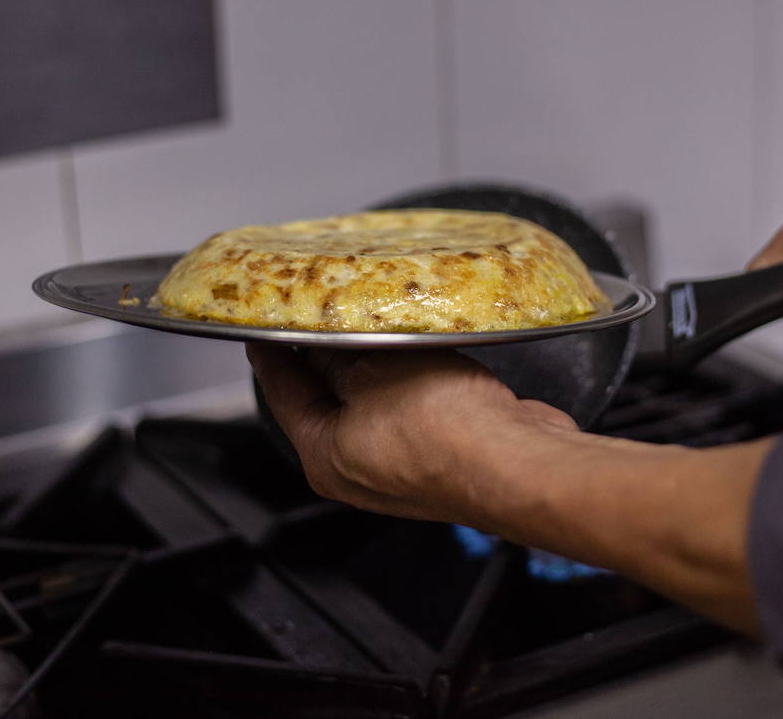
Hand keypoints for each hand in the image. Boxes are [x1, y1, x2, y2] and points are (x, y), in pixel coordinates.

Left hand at [247, 344, 770, 634]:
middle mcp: (359, 471)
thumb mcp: (374, 365)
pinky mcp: (446, 456)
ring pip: (376, 400)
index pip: (282, 393)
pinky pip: (416, 406)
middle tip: (321, 310)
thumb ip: (341, 351)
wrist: (520, 464)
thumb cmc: (445, 429)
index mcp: (325, 457)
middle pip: (328, 399)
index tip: (263, 326)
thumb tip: (326, 340)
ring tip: (376, 320)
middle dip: (327, 354)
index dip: (271, 352)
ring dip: (377, 362)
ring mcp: (404, 467)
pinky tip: (424, 350)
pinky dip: (413, 377)